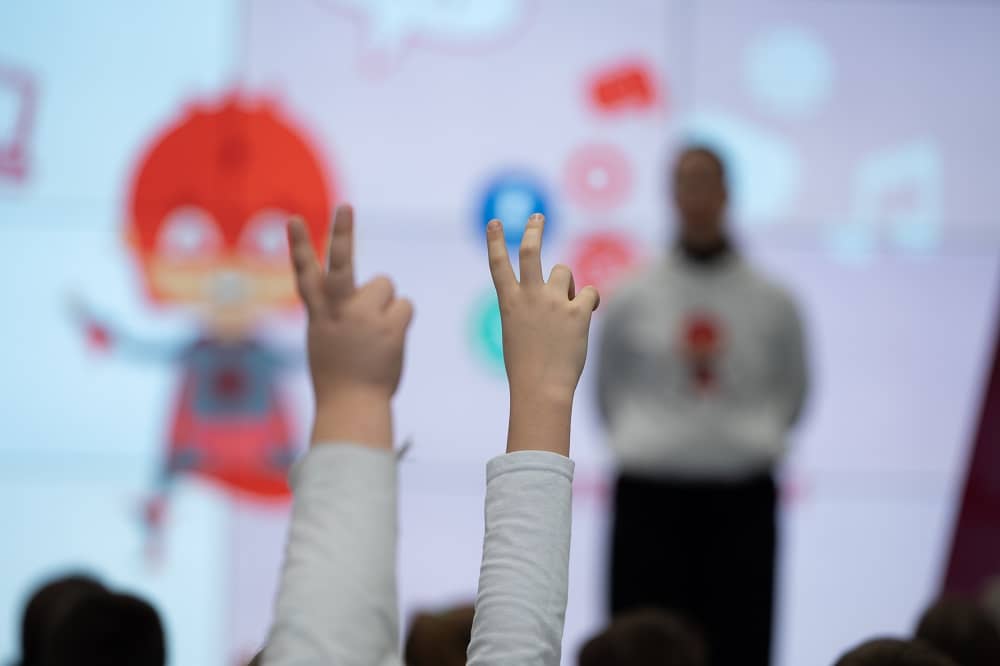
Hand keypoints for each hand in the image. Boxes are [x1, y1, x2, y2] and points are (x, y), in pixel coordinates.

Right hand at [288, 204, 412, 447]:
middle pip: (340, 264)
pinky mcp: (390, 328)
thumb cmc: (339, 377)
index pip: (305, 274)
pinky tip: (390, 341)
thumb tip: (371, 293)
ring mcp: (364, 320)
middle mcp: (339, 312)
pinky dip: (401, 319)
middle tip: (345, 207)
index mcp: (319, 316)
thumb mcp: (327, 340)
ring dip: (385, 304)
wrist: (353, 407)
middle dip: (342, 234)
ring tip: (376, 333)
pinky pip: (404, 306)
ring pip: (385, 285)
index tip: (294, 220)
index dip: (298, 246)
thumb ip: (340, 313)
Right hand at [487, 213, 598, 454]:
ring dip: (566, 285)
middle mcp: (529, 296)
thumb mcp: (517, 332)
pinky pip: (589, 292)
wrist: (541, 388)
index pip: (499, 264)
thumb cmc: (527, 366)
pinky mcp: (577, 312)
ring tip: (564, 310)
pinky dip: (589, 301)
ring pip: (563, 272)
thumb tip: (561, 290)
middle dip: (534, 229)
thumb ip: (531, 308)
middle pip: (531, 250)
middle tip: (538, 217)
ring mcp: (553, 302)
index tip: (495, 222)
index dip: (496, 240)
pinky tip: (586, 314)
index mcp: (509, 302)